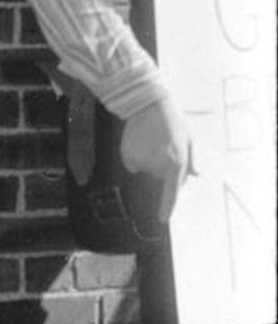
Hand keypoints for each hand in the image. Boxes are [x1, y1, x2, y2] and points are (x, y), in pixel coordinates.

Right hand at [120, 96, 192, 221]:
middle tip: (164, 146)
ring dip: (150, 160)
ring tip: (152, 140)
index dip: (167, 207)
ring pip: (146, 170)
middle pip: (160, 178)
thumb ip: (191, 160)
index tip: (162, 219)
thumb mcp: (188, 138)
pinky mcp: (129, 158)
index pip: (171, 192)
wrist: (148, 104)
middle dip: (163, 167)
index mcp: (176, 163)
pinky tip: (140, 142)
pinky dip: (136, 157)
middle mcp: (158, 166)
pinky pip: (134, 164)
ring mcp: (142, 163)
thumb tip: (194, 176)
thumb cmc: (172, 120)